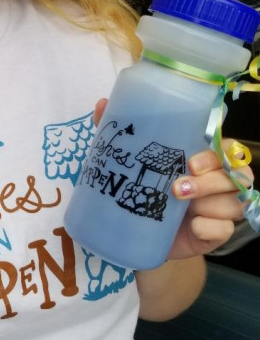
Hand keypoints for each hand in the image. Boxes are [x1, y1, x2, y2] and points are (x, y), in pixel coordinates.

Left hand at [92, 99, 251, 261]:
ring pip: (234, 203)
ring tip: (179, 203)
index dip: (220, 153)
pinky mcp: (214, 234)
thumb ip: (124, 133)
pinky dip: (210, 227)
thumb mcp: (134, 160)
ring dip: (210, 202)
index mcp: (205, 161)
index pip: (229, 150)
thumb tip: (102, 104)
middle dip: (210, 180)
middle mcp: (218, 183)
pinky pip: (224, 230)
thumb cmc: (144, 189)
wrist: (138, 232)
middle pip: (237, 175)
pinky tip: (194, 227)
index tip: (191, 162)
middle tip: (179, 186)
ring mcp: (219, 210)